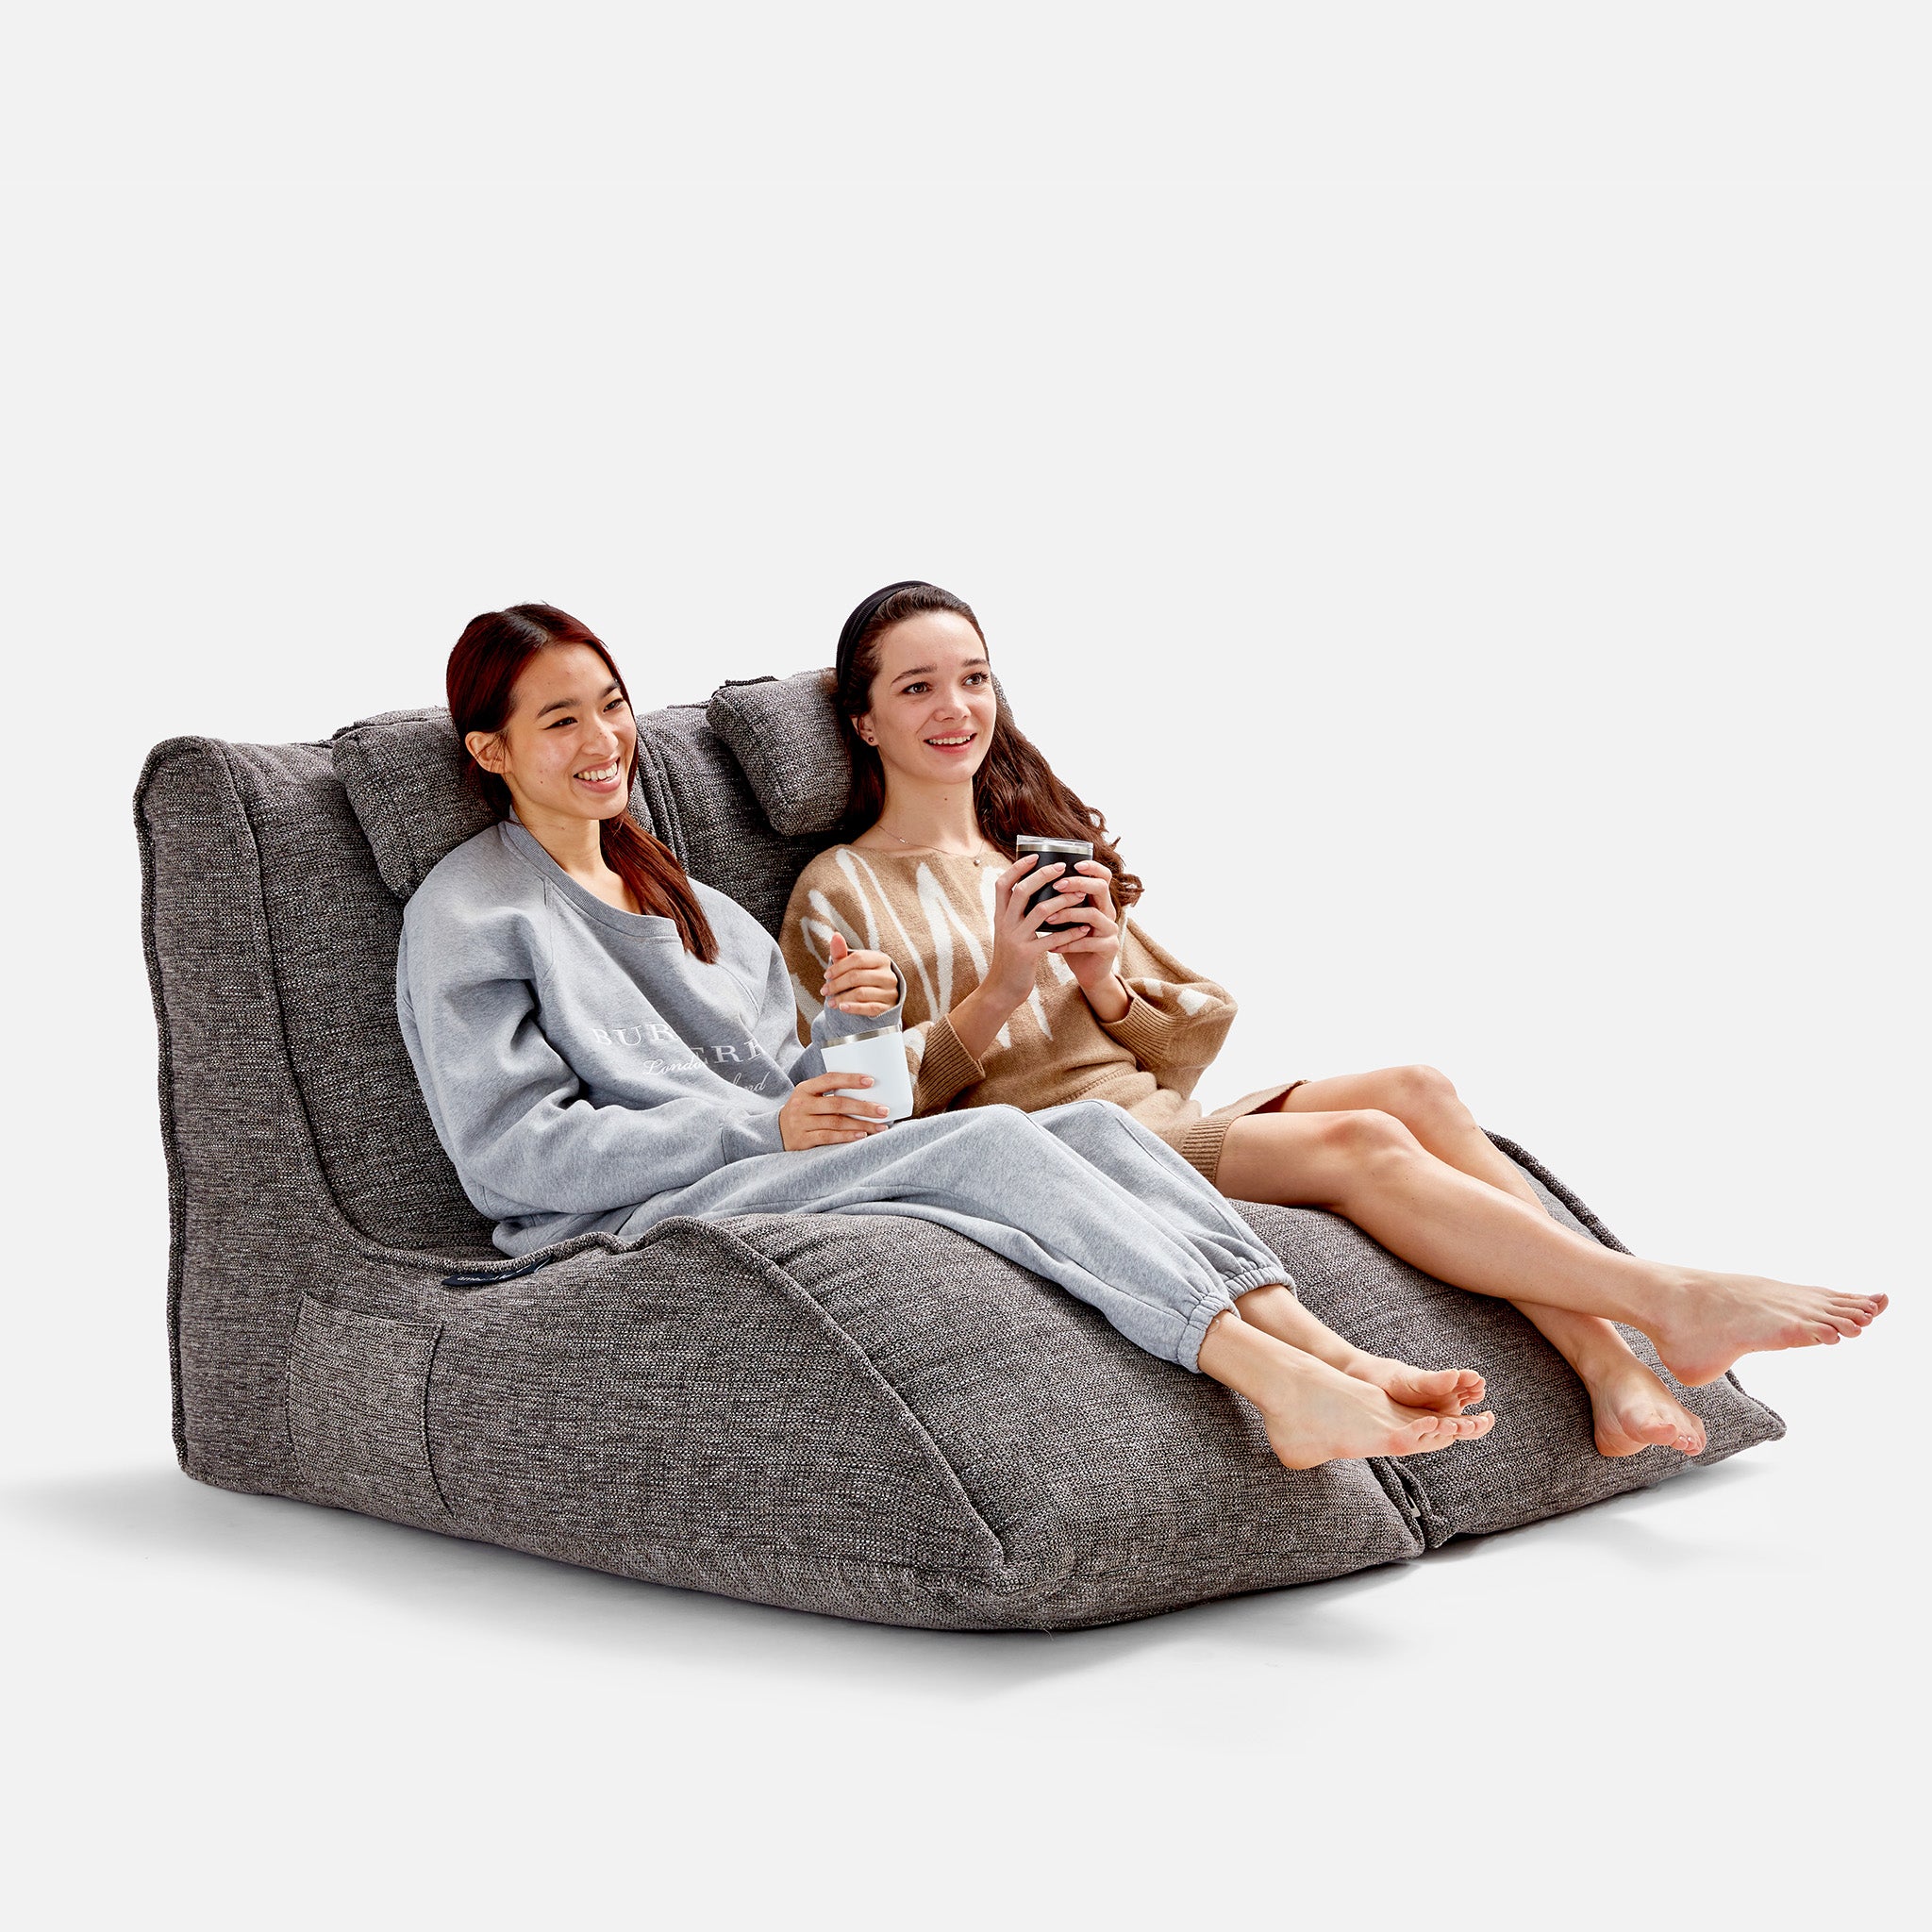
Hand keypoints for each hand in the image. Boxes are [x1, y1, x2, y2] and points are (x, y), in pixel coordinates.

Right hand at [779, 1070, 888, 1149]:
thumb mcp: (809, 1096)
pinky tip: (861, 1136)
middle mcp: (802, 1104)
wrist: (776, 1132)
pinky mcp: (803, 1140)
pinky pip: (829, 1137)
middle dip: (863, 1107)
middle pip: (837, 1104)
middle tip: (883, 1110)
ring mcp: (801, 1123)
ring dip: (861, 1124)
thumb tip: (867, 1092)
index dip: (851, 1080)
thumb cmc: (803, 1111)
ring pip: (836, 1122)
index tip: (870, 1081)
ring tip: (879, 1127)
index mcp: (805, 1088)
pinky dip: (847, 1136)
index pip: (830, 1079)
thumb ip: (829, 1093)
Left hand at [822, 931, 897, 1015]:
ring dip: (842, 998)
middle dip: (837, 984)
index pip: (858, 959)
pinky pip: (869, 1008)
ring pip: (861, 993)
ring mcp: (890, 992)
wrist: (880, 1000)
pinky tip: (842, 1008)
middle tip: (824, 991)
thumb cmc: (863, 979)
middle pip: (857, 977)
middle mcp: (888, 975)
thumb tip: (835, 935)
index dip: (839, 967)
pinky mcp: (888, 1008)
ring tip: (830, 1002)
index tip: (826, 975)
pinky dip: (854, 1008)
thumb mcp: (853, 966)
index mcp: (881, 959)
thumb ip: (842, 952)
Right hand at [982, 855, 1086, 1005]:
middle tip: (1062, 867)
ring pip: (1041, 911)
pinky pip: (1052, 939)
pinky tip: (1084, 928)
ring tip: (1080, 895)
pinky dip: (1070, 932)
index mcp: (1000, 916)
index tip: (1035, 856)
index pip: (1003, 884)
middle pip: (1022, 891)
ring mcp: (1015, 939)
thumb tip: (1033, 892)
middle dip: (1043, 876)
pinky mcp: (1027, 955)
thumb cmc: (1011, 959)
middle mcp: (1005, 924)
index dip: (1018, 868)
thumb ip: (1017, 914)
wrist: (1002, 990)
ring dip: (1063, 901)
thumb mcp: (1009, 933)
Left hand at [1047, 861, 1122, 997]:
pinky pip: (1088, 942)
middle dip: (1078, 884)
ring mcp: (1111, 929)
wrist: (1088, 971)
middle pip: (1100, 888)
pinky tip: (1052, 946)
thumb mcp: (1066, 917)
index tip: (1071, 864)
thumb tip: (1031, 880)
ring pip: (1093, 914)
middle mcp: (1108, 911)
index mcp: (1098, 901)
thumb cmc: (1072, 940)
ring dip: (1069, 914)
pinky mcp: (1109, 947)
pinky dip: (1068, 943)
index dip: (1091, 867)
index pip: (1102, 876)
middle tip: (1057, 885)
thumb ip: (1058, 900)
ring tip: (1048, 918)